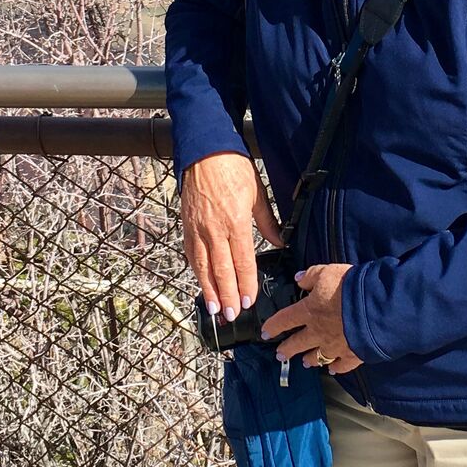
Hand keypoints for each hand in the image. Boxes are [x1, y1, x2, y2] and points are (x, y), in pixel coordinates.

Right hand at [179, 151, 281, 323]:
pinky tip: (202, 283)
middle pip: (221, 270)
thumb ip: (268, 222)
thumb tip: (279, 242)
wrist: (204, 151)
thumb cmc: (233, 168)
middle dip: (226, 295)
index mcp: (235, 221)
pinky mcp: (186, 225)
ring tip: (214, 309)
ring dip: (208, 289)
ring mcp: (197, 229)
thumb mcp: (258, 193)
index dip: (245, 284)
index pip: (242, 261)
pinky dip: (197, 272)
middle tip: (231, 315)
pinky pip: (191, 254)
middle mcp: (214, 229)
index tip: (248, 301)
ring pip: (202, 266)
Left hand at [260, 264, 364, 372]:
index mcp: (309, 312)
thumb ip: (310, 276)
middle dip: (287, 349)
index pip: (285, 320)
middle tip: (280, 354)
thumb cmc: (350, 288)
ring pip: (317, 357)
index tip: (265, 333)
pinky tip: (333, 369)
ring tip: (304, 362)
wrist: (375, 307)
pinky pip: (341, 366)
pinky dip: (336, 368)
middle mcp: (318, 332)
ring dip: (309, 360)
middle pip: (297, 343)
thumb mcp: (327, 272)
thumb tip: (298, 279)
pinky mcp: (352, 355)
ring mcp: (334, 346)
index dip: (273, 326)